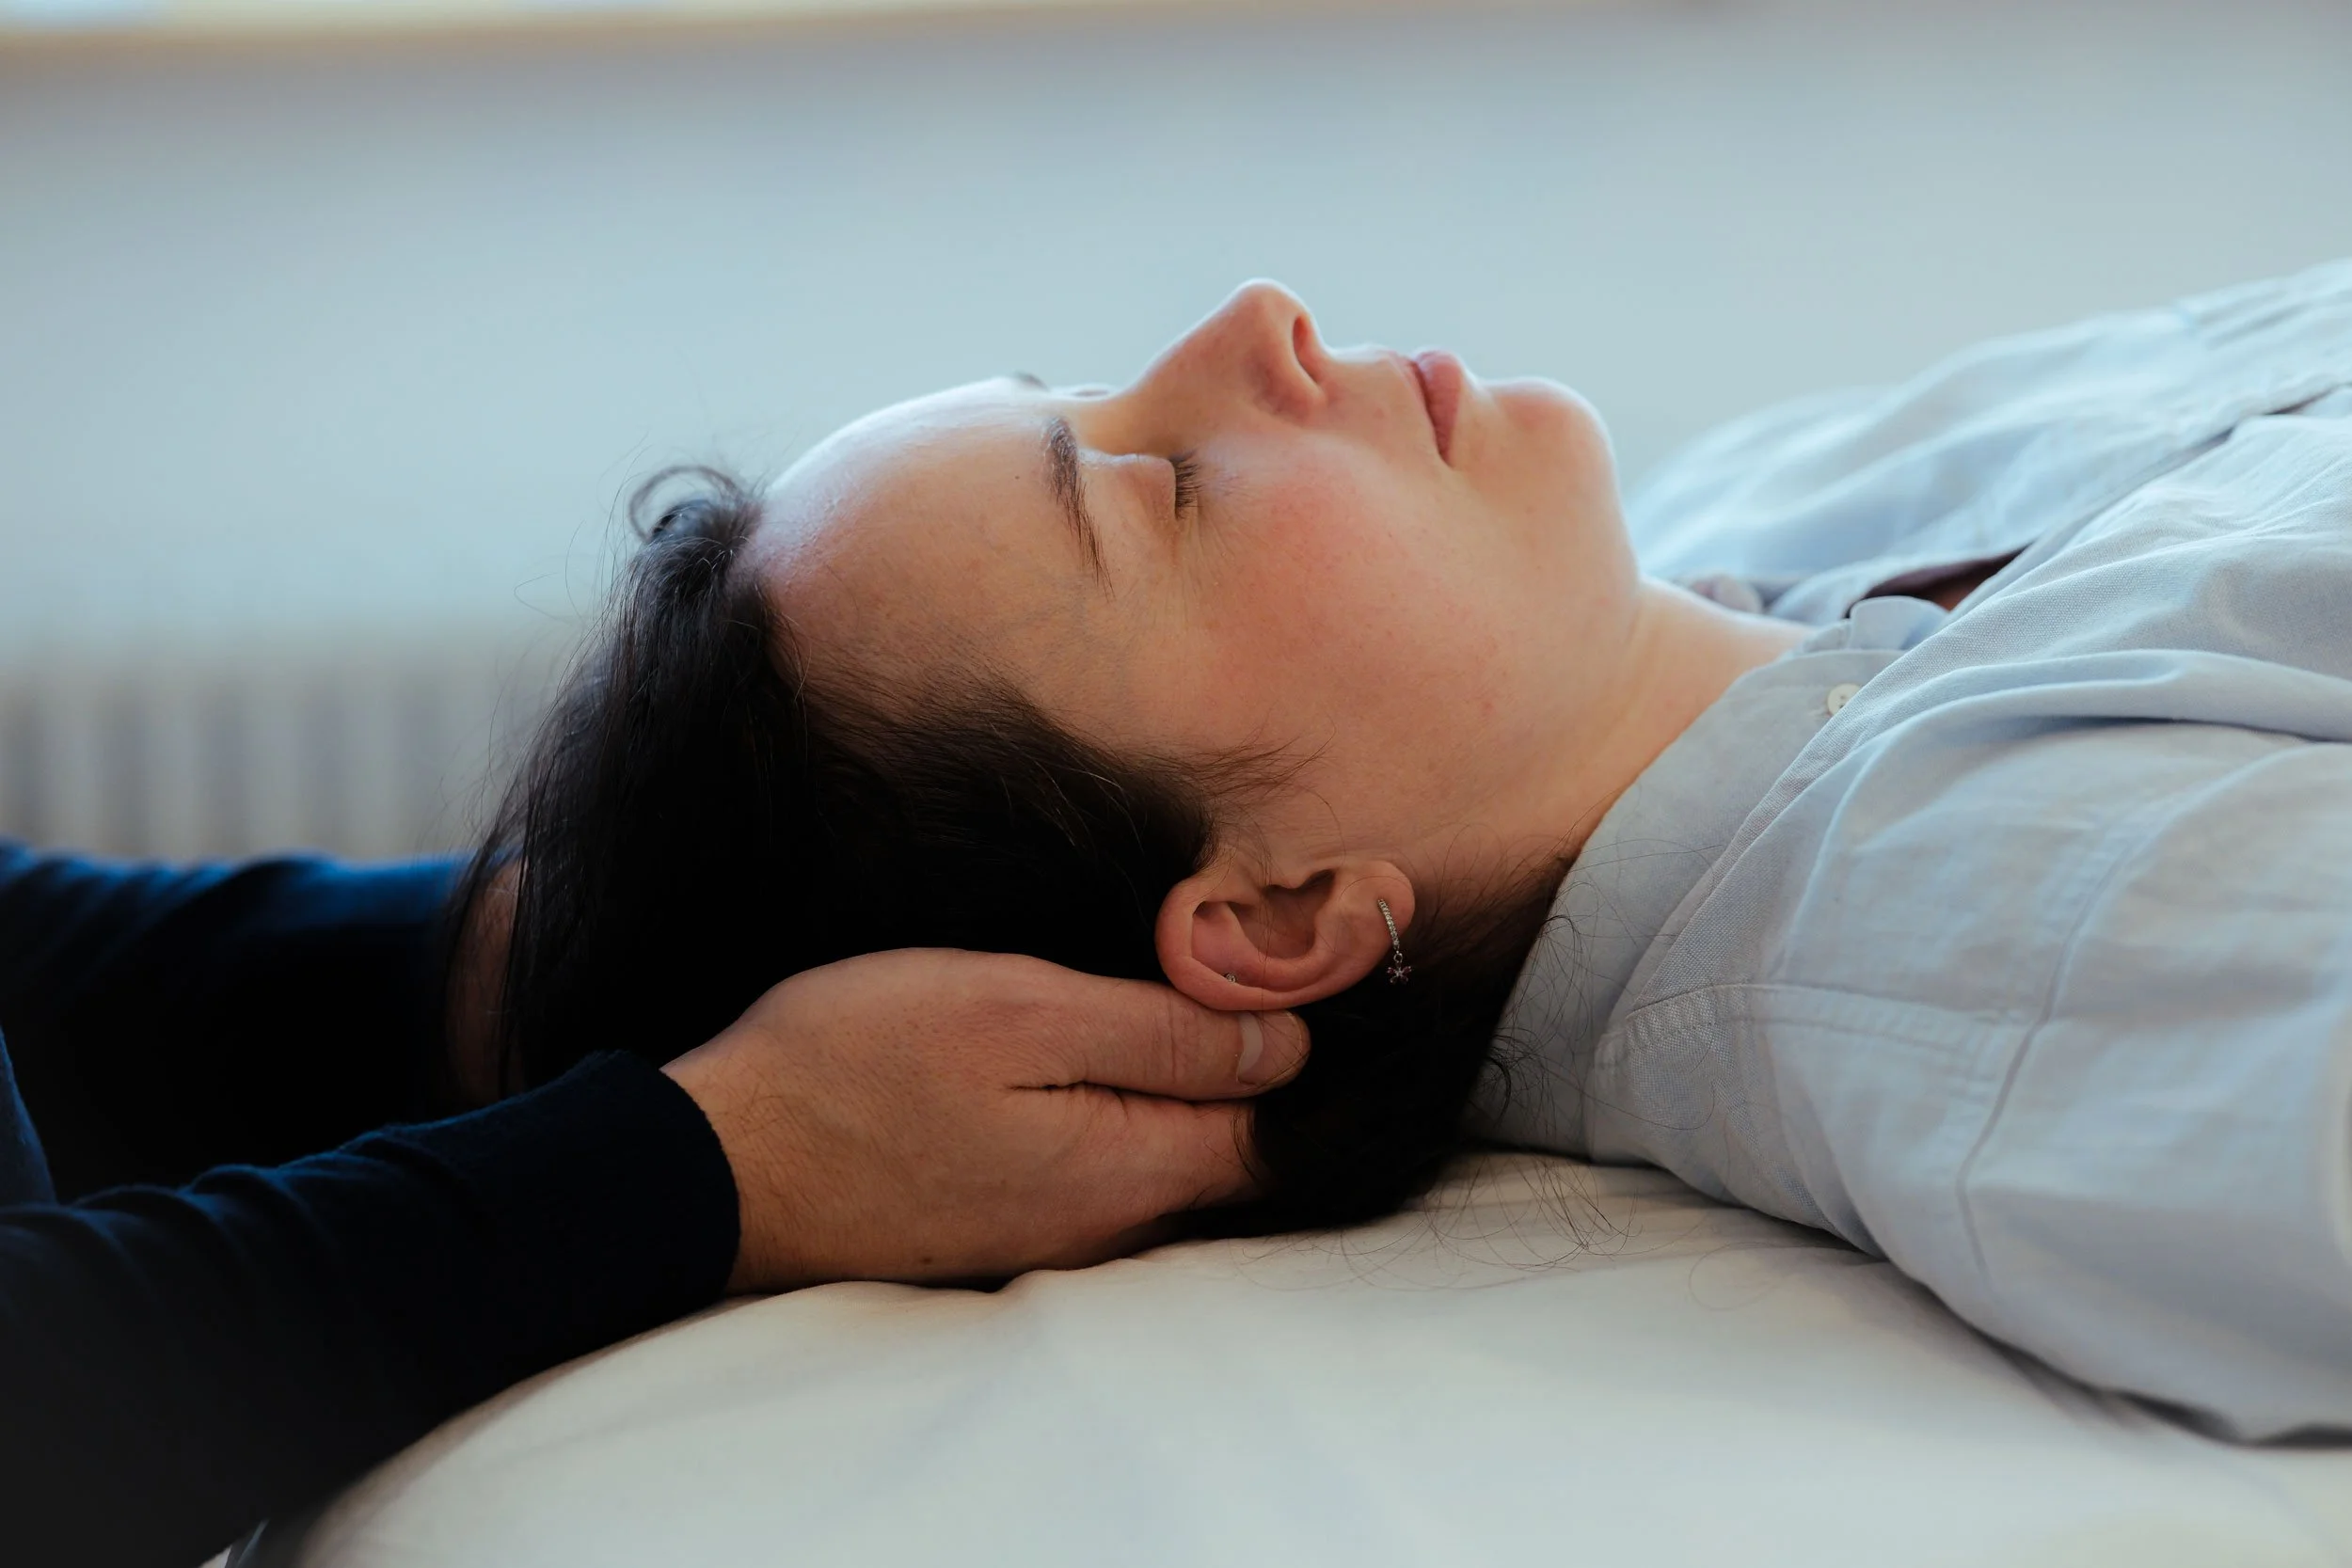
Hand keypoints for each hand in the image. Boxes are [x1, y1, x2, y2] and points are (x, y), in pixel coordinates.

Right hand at [659, 949, 1309, 1292]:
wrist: (717, 1162)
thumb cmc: (855, 1065)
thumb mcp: (1018, 1013)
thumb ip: (1162, 1036)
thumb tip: (1289, 1046)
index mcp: (1129, 1170)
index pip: (1279, 1125)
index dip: (1298, 1044)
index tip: (1286, 964)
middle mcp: (1108, 1226)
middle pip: (1228, 1148)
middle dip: (1245, 1066)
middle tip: (1229, 965)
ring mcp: (1052, 1235)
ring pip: (1161, 1156)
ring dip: (1177, 1086)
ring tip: (1159, 995)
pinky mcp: (1000, 1225)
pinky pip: (1096, 1170)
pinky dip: (1114, 1114)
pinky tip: (1079, 1054)